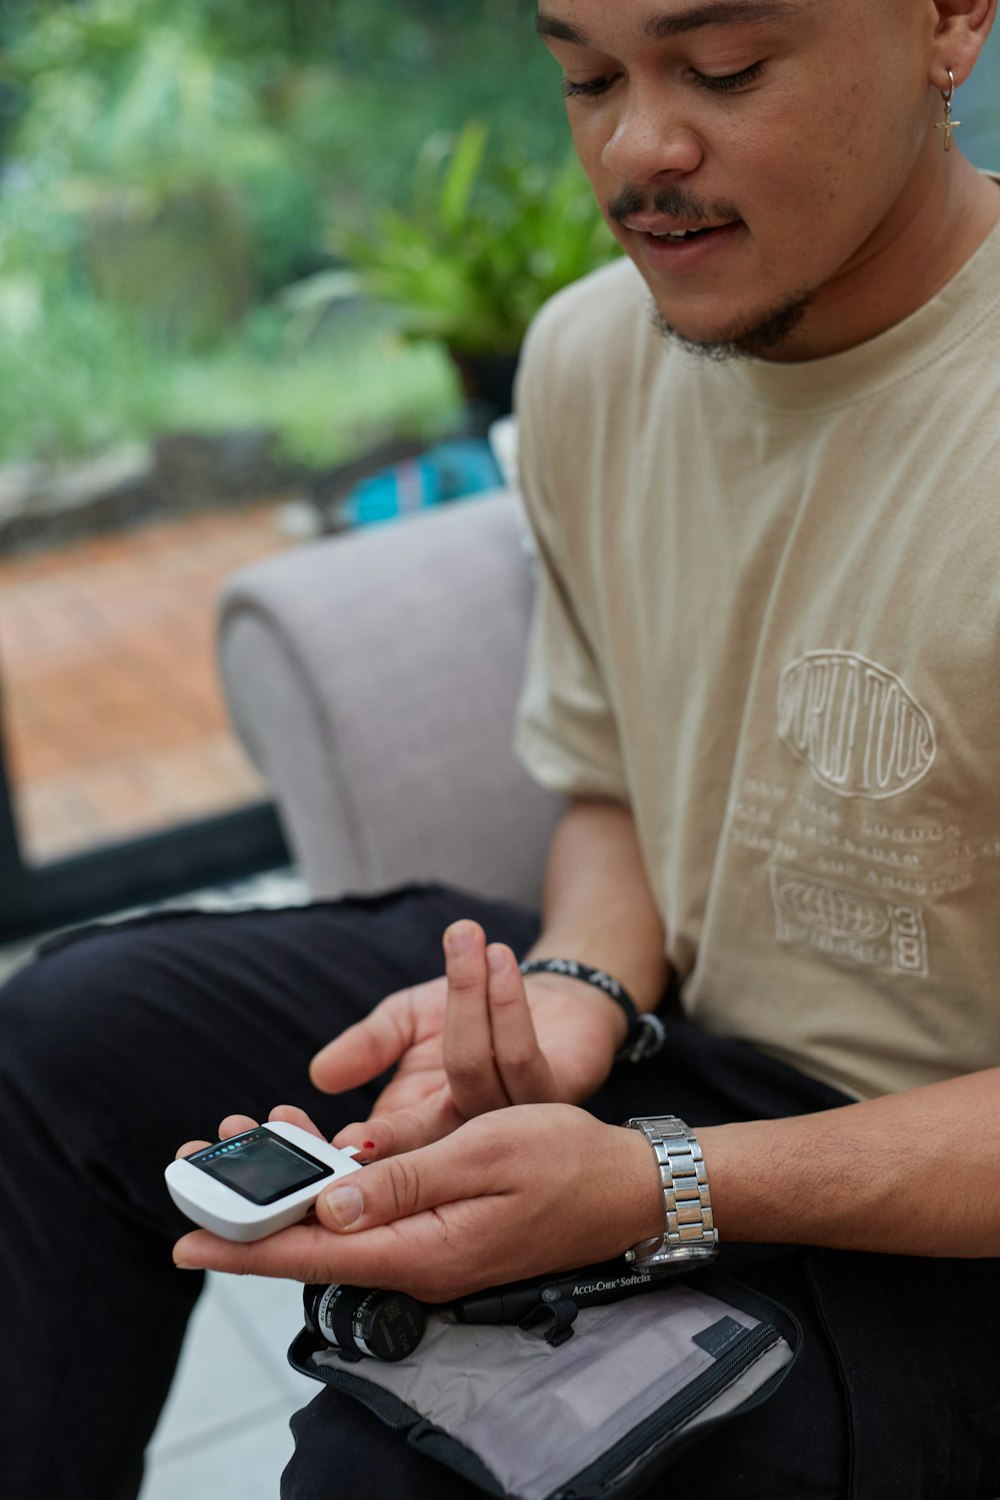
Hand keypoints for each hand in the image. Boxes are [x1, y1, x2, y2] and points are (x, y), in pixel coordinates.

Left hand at [173, 1103, 662, 1298]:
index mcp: (425, 1249)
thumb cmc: (566, 1161)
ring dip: (289, 1187)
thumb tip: (330, 1206)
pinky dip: (332, 1184)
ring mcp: (429, 1250)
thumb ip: (405, 1182)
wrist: (627, 1188)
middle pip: (314, 1242)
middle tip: (197, 1160)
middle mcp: (418, 1260)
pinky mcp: (439, 1233)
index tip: (185, 1240)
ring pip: (338, 1226)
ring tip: (247, 1137)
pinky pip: (369, 1217)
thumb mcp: (485, 1154)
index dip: (245, 1247)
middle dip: (251, 1206)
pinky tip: (317, 1151)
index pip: (315, 1254)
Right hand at [310, 921, 624, 1158]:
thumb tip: (320, 1076)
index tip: (332, 1140)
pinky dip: (505, 1000)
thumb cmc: (474, 1010)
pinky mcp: (554, 1093)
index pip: (383, 1147)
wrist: (553, 998)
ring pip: (472, 1073)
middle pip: (423, 1142)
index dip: (359, 1146)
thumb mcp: (407, 1018)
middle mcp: (464, 1130)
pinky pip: (520, 1056)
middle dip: (391, 1132)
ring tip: (464, 935)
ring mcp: (510, 1120)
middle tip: (356, 1129)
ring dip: (465, 998)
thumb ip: (370, 1043)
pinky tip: (499, 956)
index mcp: (421, 1121)